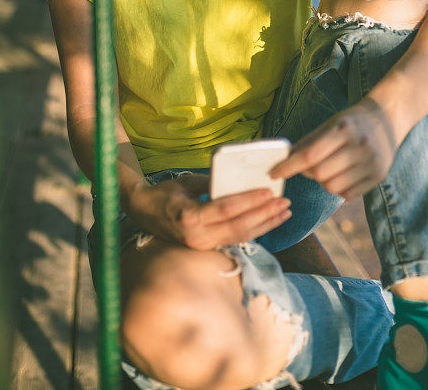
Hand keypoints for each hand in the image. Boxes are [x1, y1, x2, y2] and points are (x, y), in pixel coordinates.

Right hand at [126, 173, 291, 250]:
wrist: (142, 213)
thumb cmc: (164, 193)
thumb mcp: (186, 182)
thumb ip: (211, 182)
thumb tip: (238, 179)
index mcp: (189, 217)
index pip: (226, 209)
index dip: (250, 201)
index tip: (269, 191)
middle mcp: (196, 236)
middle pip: (238, 226)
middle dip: (265, 214)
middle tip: (285, 202)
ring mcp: (201, 246)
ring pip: (240, 237)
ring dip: (265, 225)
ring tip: (283, 213)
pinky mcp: (205, 249)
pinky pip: (234, 240)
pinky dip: (253, 231)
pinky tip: (268, 222)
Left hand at [269, 97, 397, 199]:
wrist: (387, 119)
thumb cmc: (351, 122)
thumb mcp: (329, 124)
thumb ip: (307, 143)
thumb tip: (283, 161)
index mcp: (344, 129)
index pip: (310, 154)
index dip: (288, 166)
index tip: (273, 173)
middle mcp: (360, 146)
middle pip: (320, 173)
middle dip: (307, 173)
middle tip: (307, 166)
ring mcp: (371, 163)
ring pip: (332, 187)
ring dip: (322, 182)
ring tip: (327, 168)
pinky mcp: (378, 177)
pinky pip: (347, 195)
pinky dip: (337, 188)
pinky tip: (340, 174)